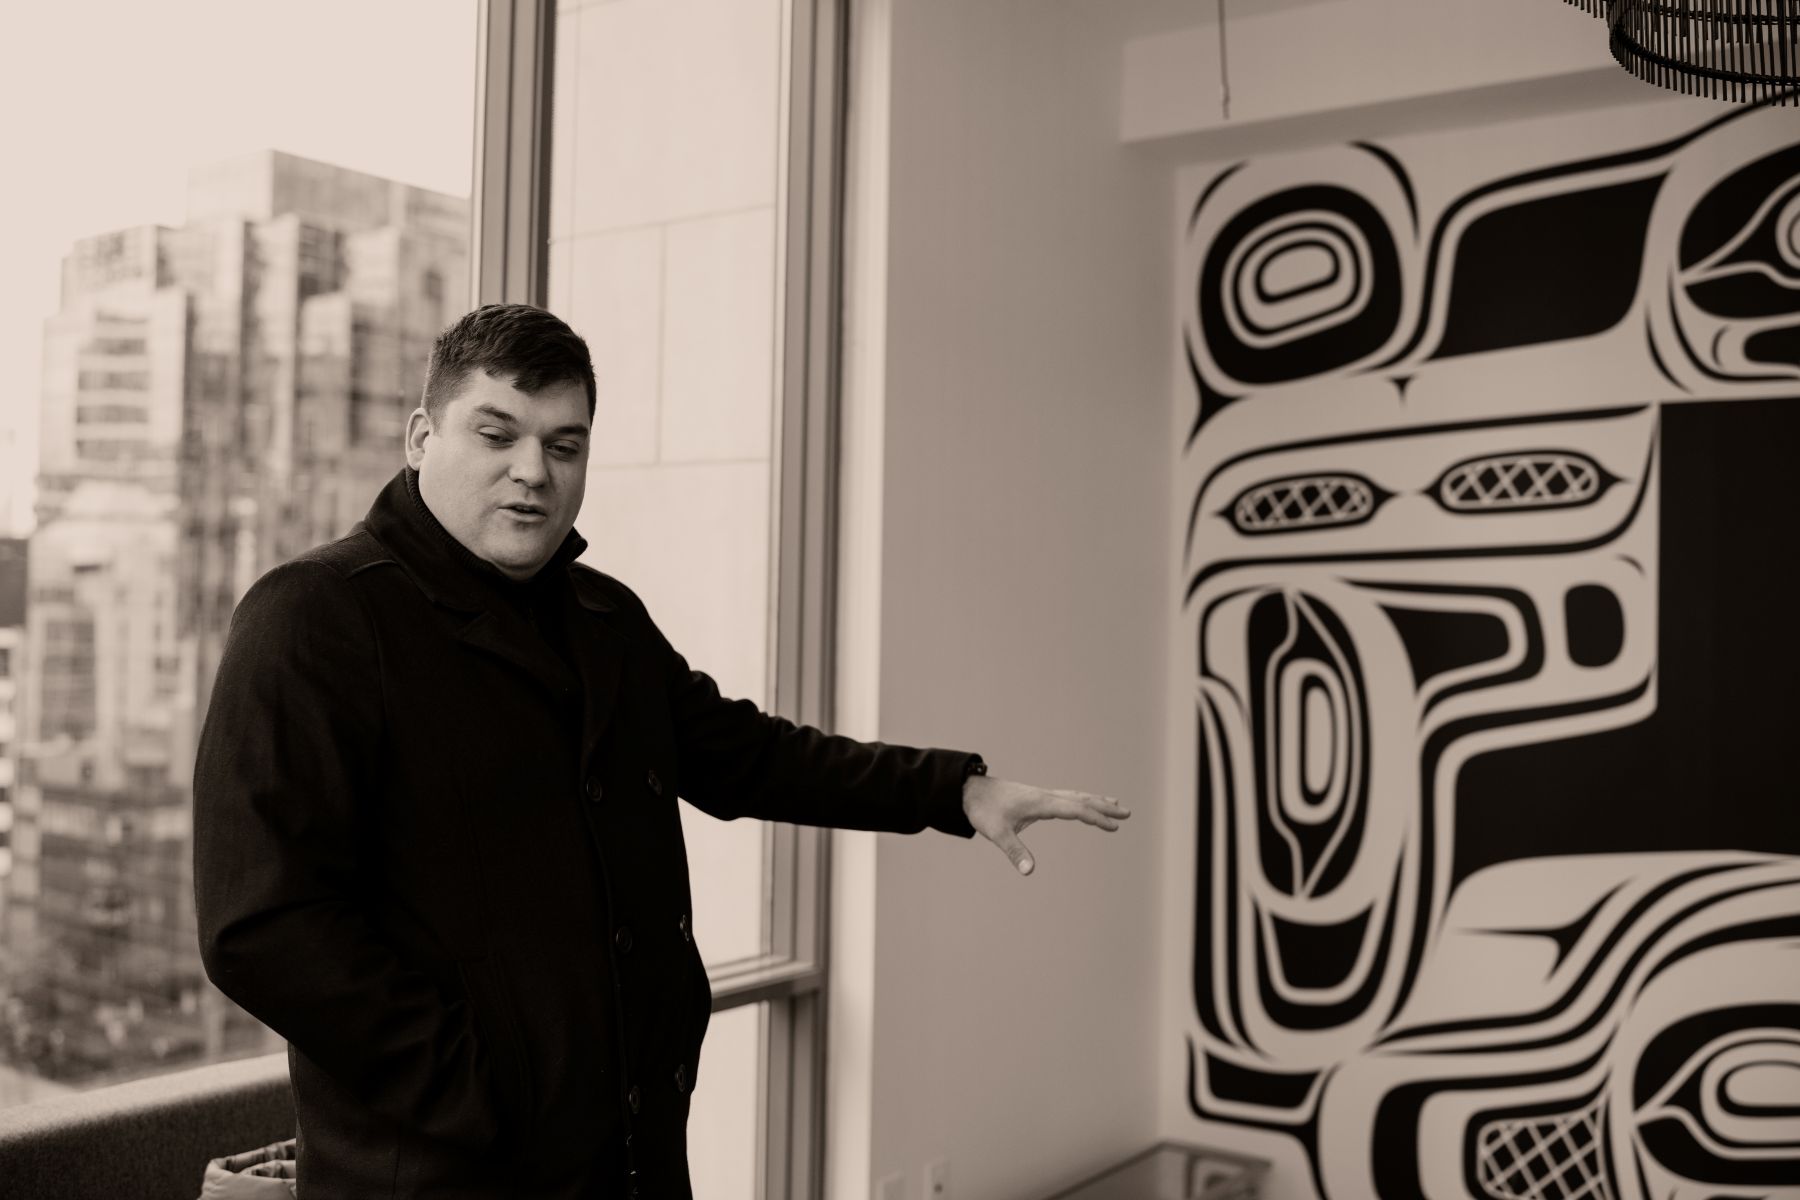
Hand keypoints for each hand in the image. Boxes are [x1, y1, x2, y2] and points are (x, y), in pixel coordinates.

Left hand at [961, 773, 1129, 875]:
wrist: (968, 790)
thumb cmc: (983, 810)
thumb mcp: (996, 833)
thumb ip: (1014, 851)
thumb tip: (1029, 871)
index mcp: (1041, 803)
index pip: (1076, 810)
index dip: (1097, 818)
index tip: (1115, 826)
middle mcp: (1045, 796)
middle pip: (1082, 800)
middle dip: (1105, 807)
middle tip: (1127, 813)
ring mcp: (1042, 795)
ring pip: (1076, 796)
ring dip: (1096, 801)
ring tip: (1115, 804)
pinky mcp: (1036, 797)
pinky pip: (1067, 797)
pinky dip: (1081, 799)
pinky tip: (1083, 803)